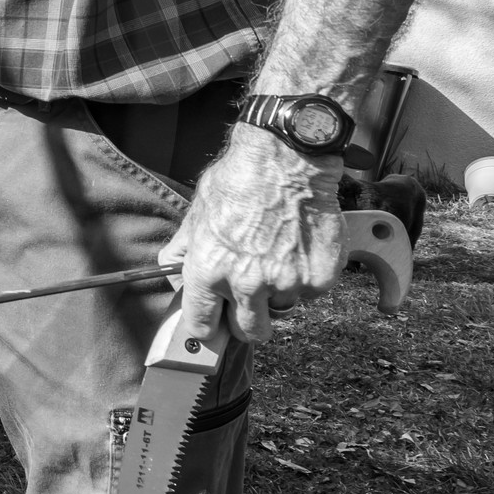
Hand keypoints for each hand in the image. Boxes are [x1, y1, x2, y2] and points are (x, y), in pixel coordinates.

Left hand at [163, 124, 345, 344]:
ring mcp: (286, 285)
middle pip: (249, 333)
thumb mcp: (196, 214)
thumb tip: (174, 274)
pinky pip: (310, 293)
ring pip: (282, 310)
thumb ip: (183, 251)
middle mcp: (246, 285)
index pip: (202, 328)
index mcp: (208, 273)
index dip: (209, 325)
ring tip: (276, 256)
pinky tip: (299, 247)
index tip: (215, 320)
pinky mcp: (319, 279)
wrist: (286, 160)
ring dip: (279, 293)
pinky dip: (306, 277)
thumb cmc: (238, 181)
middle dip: (248, 319)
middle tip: (251, 293)